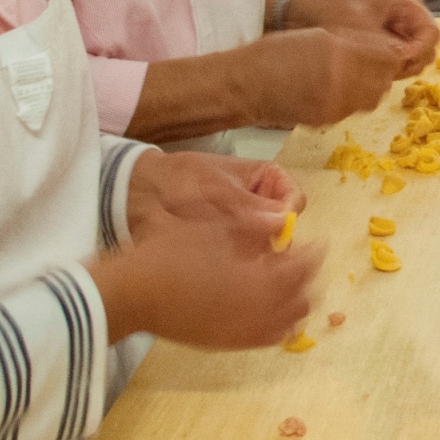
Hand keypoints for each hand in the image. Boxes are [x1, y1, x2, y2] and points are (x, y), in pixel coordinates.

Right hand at [91, 208, 321, 348]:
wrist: (130, 294)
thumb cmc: (170, 254)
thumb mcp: (216, 230)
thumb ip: (256, 227)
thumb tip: (283, 220)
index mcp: (258, 283)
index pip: (303, 270)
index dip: (313, 253)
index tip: (313, 241)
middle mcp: (256, 315)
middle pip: (302, 301)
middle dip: (306, 279)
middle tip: (294, 260)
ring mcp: (240, 334)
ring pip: (287, 324)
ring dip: (292, 302)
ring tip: (280, 282)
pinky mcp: (224, 344)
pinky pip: (264, 338)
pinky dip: (274, 323)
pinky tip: (262, 306)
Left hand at [125, 148, 302, 247]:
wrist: (144, 192)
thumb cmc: (184, 178)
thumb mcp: (217, 188)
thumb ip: (250, 205)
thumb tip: (282, 222)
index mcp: (267, 178)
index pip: (295, 199)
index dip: (288, 215)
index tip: (276, 229)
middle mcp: (264, 203)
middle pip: (284, 228)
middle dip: (270, 240)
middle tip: (250, 247)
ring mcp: (250, 225)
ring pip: (267, 246)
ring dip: (253, 252)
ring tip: (229, 253)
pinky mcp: (235, 245)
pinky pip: (248, 257)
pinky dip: (239, 261)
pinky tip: (222, 261)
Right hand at [237, 26, 411, 128]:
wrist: (247, 85)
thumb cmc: (277, 52)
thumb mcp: (320, 35)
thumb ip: (356, 43)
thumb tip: (387, 49)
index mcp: (340, 54)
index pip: (389, 58)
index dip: (390, 53)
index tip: (385, 49)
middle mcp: (343, 82)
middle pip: (385, 80)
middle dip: (382, 70)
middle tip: (369, 61)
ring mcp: (337, 105)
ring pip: (374, 98)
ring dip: (371, 86)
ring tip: (353, 75)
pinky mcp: (329, 119)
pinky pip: (354, 109)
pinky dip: (353, 98)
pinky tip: (338, 88)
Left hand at [290, 0, 439, 76]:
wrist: (311, 13)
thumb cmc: (335, 13)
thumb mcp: (361, 29)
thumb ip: (386, 46)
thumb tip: (405, 60)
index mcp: (407, 4)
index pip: (431, 33)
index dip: (419, 50)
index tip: (400, 61)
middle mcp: (410, 17)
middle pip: (428, 49)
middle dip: (411, 62)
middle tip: (388, 69)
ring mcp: (402, 32)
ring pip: (417, 59)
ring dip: (401, 69)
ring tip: (378, 70)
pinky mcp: (393, 45)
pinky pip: (403, 63)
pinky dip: (393, 70)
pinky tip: (374, 71)